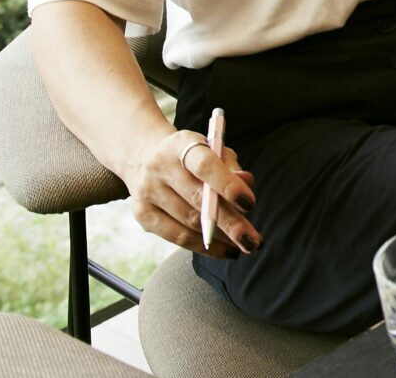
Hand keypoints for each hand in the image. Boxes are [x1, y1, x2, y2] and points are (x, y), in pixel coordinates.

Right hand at [124, 126, 260, 257]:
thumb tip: (246, 183)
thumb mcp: (212, 150)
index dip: (227, 184)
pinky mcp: (142, 215)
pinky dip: (204, 247)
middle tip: (253, 240)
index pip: (204, 165)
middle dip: (230, 223)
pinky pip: (177, 237)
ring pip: (189, 222)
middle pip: (198, 200)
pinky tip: (225, 250)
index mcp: (180, 145)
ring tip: (245, 244)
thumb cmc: (192, 157)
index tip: (249, 202)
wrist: (144, 158)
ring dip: (221, 238)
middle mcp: (160, 167)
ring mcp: (148, 192)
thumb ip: (230, 166)